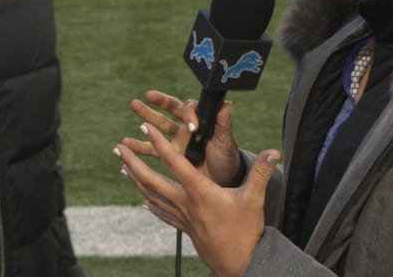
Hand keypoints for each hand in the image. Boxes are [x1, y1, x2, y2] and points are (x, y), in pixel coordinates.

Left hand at [116, 125, 280, 276]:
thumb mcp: (254, 199)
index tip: (147, 129)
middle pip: (152, 180)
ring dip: (136, 180)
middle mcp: (186, 203)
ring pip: (152, 195)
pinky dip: (151, 203)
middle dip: (133, 162)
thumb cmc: (246, 232)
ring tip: (123, 167)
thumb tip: (274, 153)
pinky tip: (144, 199)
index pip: (175, 162)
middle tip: (118, 147)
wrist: (240, 263)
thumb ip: (261, 173)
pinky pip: (163, 213)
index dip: (160, 143)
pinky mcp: (185, 228)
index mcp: (200, 192)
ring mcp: (183, 217)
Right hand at [121, 90, 240, 186]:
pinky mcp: (169, 155)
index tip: (193, 128)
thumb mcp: (226, 142)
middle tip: (144, 98)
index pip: (190, 109)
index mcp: (200, 121)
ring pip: (156, 127)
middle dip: (156, 104)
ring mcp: (176, 141)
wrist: (222, 182)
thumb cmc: (227, 160)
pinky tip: (124, 146)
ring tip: (133, 108)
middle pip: (169, 111)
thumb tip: (227, 103)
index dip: (189, 115)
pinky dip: (137, 147)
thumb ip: (224, 124)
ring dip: (144, 119)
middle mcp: (186, 127)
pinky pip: (150, 149)